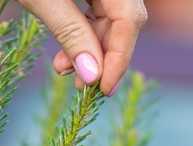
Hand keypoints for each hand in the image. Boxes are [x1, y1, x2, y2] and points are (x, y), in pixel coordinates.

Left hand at [18, 0, 146, 95]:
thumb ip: (70, 34)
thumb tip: (92, 75)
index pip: (130, 18)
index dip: (120, 57)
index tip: (103, 89)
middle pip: (124, 19)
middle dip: (102, 55)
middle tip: (81, 85)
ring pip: (111, 18)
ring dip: (89, 48)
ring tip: (62, 69)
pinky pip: (96, 10)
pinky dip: (82, 33)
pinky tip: (63, 55)